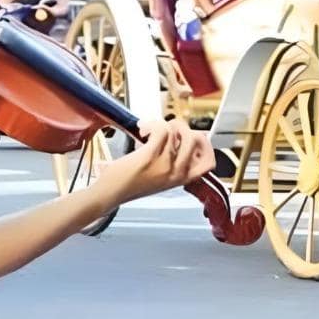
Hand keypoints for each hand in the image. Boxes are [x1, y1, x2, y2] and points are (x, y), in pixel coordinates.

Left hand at [100, 120, 216, 205]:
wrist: (109, 193)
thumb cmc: (130, 184)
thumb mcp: (160, 178)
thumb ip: (173, 162)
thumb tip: (182, 137)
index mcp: (180, 179)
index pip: (209, 164)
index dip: (207, 146)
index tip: (195, 136)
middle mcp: (176, 173)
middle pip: (195, 139)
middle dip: (182, 126)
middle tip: (167, 128)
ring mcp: (164, 165)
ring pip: (175, 131)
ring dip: (160, 124)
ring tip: (148, 130)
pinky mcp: (150, 157)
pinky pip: (161, 130)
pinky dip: (151, 124)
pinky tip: (142, 130)